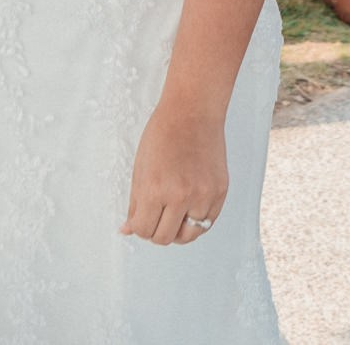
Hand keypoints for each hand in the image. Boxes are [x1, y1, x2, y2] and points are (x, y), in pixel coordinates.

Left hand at [120, 99, 227, 246]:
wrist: (193, 111)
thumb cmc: (163, 134)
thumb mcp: (140, 168)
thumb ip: (135, 203)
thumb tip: (129, 229)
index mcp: (156, 189)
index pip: (144, 230)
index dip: (138, 228)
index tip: (140, 220)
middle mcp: (181, 196)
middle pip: (165, 237)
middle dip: (155, 231)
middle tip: (155, 217)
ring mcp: (204, 195)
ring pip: (189, 235)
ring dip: (178, 230)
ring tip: (173, 213)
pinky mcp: (220, 191)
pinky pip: (207, 222)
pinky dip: (196, 221)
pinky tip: (188, 207)